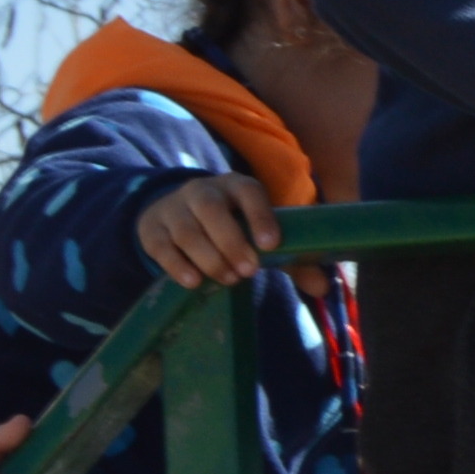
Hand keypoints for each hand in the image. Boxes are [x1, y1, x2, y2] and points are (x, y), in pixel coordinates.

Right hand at [133, 173, 281, 291]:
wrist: (181, 214)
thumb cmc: (234, 227)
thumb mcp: (262, 235)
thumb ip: (294, 259)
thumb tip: (322, 287)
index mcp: (237, 186)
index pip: (248, 192)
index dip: (259, 215)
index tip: (270, 245)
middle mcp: (202, 190)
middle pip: (211, 209)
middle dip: (231, 241)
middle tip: (248, 271)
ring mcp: (174, 208)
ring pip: (186, 229)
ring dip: (208, 257)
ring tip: (228, 280)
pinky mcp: (152, 229)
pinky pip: (160, 245)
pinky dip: (177, 264)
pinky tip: (194, 281)